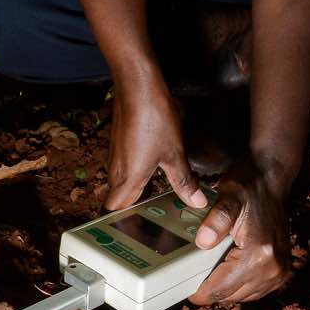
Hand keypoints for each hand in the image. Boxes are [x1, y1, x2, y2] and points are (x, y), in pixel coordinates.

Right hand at [104, 83, 206, 210]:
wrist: (138, 85)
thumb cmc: (154, 119)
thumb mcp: (175, 153)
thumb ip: (184, 181)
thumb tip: (195, 202)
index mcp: (128, 178)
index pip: (114, 209)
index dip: (124, 219)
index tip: (140, 225)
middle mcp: (116, 169)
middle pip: (117, 196)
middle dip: (133, 206)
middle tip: (153, 213)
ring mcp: (116, 153)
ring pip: (121, 180)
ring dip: (136, 187)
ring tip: (157, 192)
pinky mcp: (119, 140)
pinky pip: (124, 164)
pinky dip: (136, 171)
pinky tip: (154, 165)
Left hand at [188, 158, 292, 304]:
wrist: (272, 179)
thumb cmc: (248, 186)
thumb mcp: (229, 196)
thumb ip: (217, 219)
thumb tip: (203, 241)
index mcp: (259, 254)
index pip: (221, 289)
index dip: (199, 293)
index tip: (184, 287)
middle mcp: (273, 269)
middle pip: (230, 296)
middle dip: (211, 288)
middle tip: (194, 273)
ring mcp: (280, 272)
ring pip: (242, 296)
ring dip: (226, 287)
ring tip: (212, 268)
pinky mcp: (282, 271)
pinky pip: (255, 290)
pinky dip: (240, 284)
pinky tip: (229, 268)